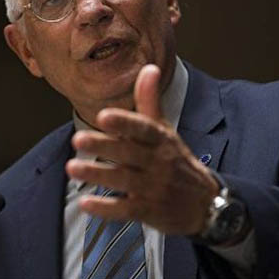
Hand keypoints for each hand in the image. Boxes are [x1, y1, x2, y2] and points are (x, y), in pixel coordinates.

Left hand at [65, 64, 218, 234]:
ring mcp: (153, 188)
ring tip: (73, 168)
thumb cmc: (177, 161)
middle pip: (129, 153)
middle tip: (78, 139)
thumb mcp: (166, 130)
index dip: (124, 122)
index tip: (104, 115)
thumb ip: (150, 101)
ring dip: (97, 175)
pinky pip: (125, 210)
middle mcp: (158, 163)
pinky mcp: (148, 211)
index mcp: (161, 141)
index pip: (143, 129)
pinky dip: (106, 208)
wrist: (206, 204)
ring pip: (123, 180)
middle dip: (104, 146)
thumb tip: (149, 67)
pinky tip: (86, 203)